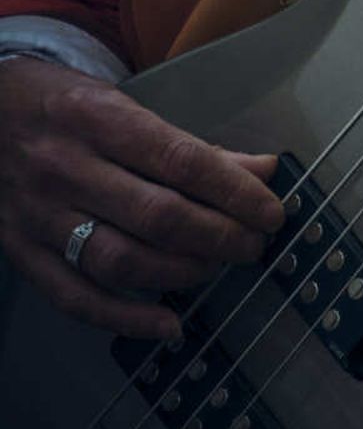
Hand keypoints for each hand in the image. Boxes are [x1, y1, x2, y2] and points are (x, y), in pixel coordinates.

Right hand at [0, 56, 283, 338]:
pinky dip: (125, 319)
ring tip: (218, 268)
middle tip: (254, 245)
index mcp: (100, 119)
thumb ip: (191, 144)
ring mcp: (41, 216)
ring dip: (180, 274)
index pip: (181, 161)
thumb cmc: (66, 105)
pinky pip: (75, 298)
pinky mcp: (22, 252)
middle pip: (156, 216)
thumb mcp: (124, 104)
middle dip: (218, 236)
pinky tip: (167, 324)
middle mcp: (68, 168)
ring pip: (120, 261)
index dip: (233, 192)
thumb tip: (262, 170)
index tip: (271, 212)